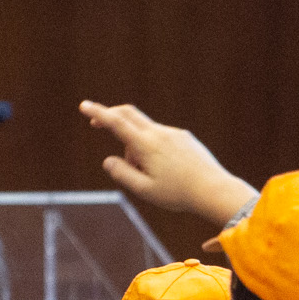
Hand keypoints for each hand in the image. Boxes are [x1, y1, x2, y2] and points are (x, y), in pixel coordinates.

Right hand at [81, 101, 258, 225]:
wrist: (214, 189)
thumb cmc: (178, 194)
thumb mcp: (144, 190)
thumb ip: (123, 174)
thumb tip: (108, 160)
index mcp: (146, 145)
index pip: (116, 123)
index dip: (98, 113)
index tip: (84, 105)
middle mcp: (159, 133)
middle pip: (129, 114)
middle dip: (110, 116)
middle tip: (96, 123)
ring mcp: (173, 133)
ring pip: (144, 131)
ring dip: (134, 145)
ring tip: (146, 174)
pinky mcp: (184, 137)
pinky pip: (160, 136)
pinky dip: (150, 146)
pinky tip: (164, 170)